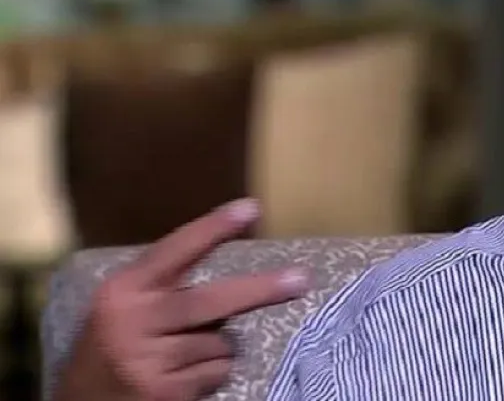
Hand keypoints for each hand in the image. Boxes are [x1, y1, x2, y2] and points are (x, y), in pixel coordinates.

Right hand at [52, 199, 308, 400]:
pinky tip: (181, 377)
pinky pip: (217, 373)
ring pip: (220, 342)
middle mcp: (133, 321)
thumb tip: (240, 281)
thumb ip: (167, 287)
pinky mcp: (163, 392)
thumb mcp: (125, 305)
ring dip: (217, 347)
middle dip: (260, 290)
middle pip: (211, 301)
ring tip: (182, 353)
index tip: (251, 208)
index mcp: (124, 290)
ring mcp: (148, 360)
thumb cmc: (115, 343)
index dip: (213, 229)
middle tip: (302, 279)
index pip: (175, 251)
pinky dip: (212, 373)